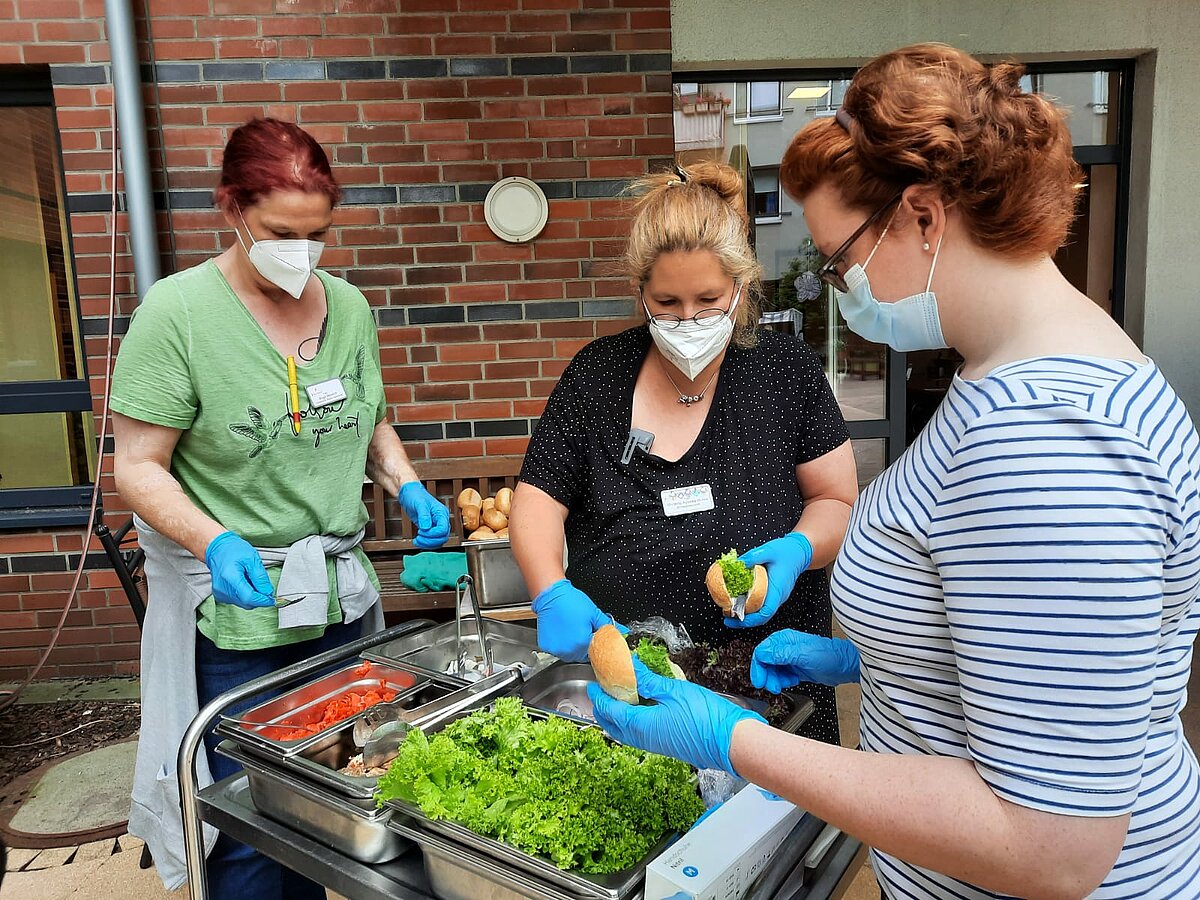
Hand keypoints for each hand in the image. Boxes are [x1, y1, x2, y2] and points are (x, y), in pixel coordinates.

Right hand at [204, 531, 274, 608]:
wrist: (218, 549)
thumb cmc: (234, 550)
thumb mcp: (252, 559)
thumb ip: (261, 577)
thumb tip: (268, 592)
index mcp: (230, 577)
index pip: (249, 597)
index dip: (263, 600)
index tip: (272, 599)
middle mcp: (222, 588)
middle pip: (246, 602)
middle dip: (259, 598)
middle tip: (265, 587)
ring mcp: (220, 593)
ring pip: (243, 603)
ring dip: (252, 596)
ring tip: (252, 580)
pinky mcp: (220, 595)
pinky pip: (238, 600)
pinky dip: (245, 595)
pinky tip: (245, 583)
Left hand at [397, 481, 450, 548]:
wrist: (409, 493)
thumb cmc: (415, 495)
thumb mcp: (419, 504)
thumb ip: (424, 516)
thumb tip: (426, 527)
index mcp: (441, 513)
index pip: (443, 529)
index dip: (433, 533)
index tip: (422, 531)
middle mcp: (441, 520)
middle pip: (443, 537)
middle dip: (430, 540)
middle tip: (419, 537)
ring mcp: (435, 524)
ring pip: (438, 540)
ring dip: (428, 543)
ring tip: (417, 540)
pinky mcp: (429, 528)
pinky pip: (432, 540)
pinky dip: (425, 543)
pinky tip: (418, 540)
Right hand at [531, 579, 613, 661]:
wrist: (552, 595)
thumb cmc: (572, 602)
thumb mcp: (594, 613)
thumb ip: (608, 626)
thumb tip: (622, 630)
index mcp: (582, 644)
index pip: (595, 653)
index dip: (596, 645)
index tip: (593, 637)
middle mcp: (569, 650)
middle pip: (581, 656)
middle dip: (584, 646)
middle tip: (582, 631)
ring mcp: (556, 649)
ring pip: (569, 654)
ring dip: (572, 647)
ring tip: (571, 630)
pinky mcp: (546, 646)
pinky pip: (557, 650)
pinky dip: (560, 644)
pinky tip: (562, 632)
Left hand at [587, 659, 765, 775]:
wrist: (731, 743)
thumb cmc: (706, 717)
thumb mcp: (674, 690)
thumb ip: (648, 680)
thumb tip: (629, 667)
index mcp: (640, 726)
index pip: (609, 711)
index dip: (599, 696)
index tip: (593, 684)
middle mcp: (643, 739)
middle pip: (612, 725)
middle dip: (603, 708)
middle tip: (601, 690)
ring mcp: (654, 745)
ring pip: (624, 732)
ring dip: (616, 716)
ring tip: (617, 698)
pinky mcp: (665, 746)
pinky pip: (638, 735)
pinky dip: (630, 721)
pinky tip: (639, 709)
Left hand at [725, 531, 812, 628]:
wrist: (799, 551)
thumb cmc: (787, 552)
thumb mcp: (769, 550)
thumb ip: (753, 556)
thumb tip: (738, 563)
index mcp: (777, 589)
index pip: (765, 612)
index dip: (750, 619)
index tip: (735, 619)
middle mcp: (778, 596)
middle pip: (762, 616)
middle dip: (744, 621)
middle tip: (728, 618)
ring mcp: (777, 596)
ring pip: (763, 612)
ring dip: (747, 615)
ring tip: (731, 612)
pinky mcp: (775, 593)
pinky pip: (763, 605)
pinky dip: (751, 608)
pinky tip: (740, 602)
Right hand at [750, 630, 859, 690]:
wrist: (844, 666)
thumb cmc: (829, 656)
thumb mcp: (803, 655)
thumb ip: (781, 654)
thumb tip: (762, 654)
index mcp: (784, 639)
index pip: (762, 652)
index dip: (758, 667)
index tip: (759, 680)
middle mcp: (785, 647)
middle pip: (765, 663)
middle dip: (766, 676)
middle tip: (771, 687)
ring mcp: (789, 658)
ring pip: (772, 671)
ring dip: (775, 680)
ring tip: (783, 685)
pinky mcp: (794, 668)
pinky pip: (781, 676)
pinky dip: (783, 681)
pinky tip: (792, 682)